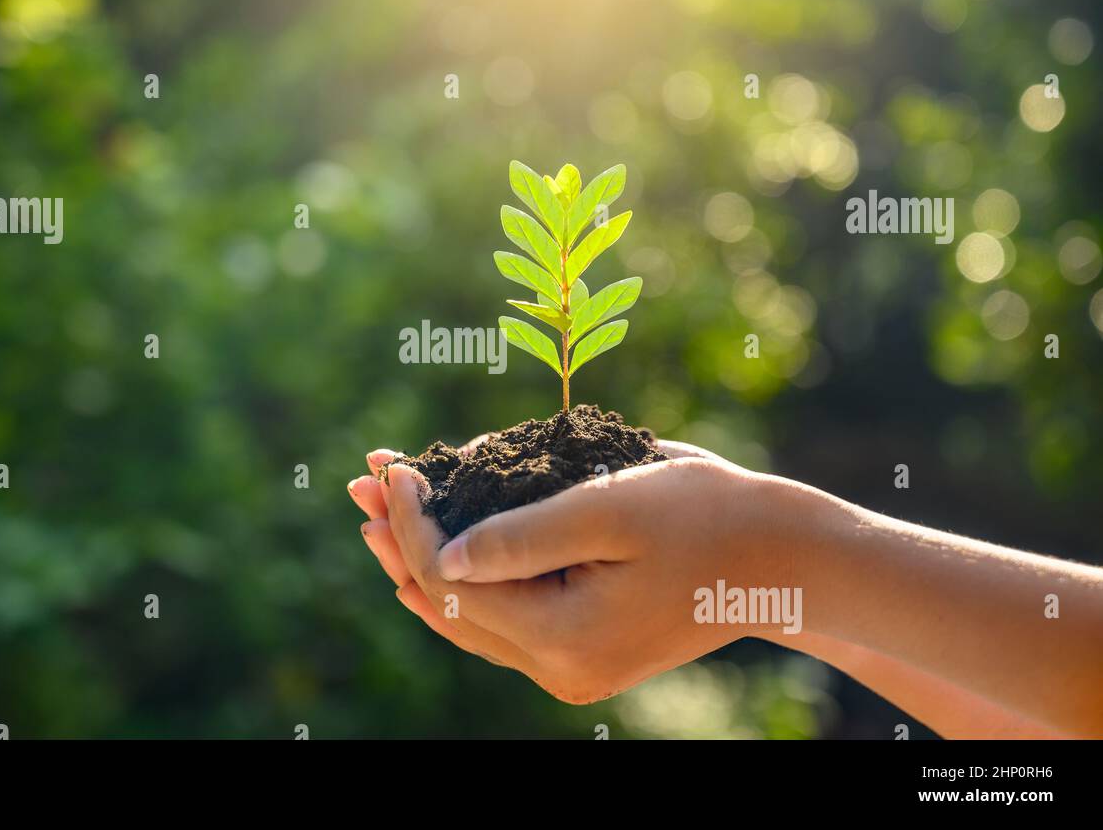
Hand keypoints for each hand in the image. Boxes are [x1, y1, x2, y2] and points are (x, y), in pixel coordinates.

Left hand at [348, 438, 799, 702]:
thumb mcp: (610, 507)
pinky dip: (464, 580)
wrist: (777, 557)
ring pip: (471, 617)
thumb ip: (521, 534)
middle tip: (358, 484)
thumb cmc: (704, 515)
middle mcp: (559, 668)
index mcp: (564, 638)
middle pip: (451, 605)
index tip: (395, 467)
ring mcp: (569, 667)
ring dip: (422, 561)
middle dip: (401, 540)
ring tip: (379, 514)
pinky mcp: (580, 651)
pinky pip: (502, 620)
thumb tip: (441, 553)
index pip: (455, 581)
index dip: (415, 522)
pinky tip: (433, 553)